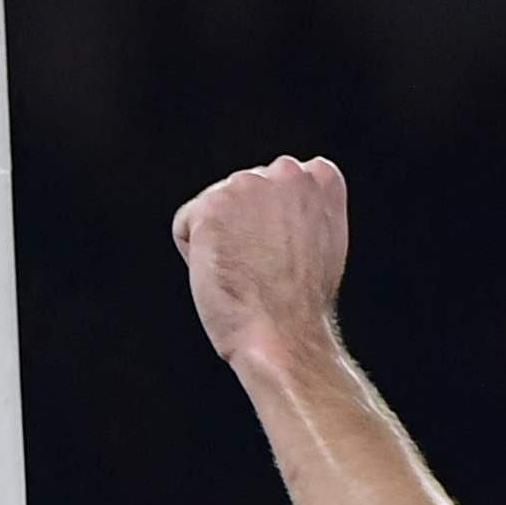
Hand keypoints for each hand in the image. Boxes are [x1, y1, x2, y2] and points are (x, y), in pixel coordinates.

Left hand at [173, 155, 349, 372]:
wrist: (287, 333)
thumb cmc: (301, 306)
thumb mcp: (320, 243)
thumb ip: (301, 212)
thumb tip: (274, 209)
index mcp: (320, 177)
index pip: (275, 188)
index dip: (273, 230)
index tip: (285, 258)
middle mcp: (288, 170)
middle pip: (242, 195)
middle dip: (244, 230)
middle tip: (264, 271)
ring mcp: (249, 185)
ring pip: (214, 209)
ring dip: (219, 241)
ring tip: (246, 274)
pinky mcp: (213, 205)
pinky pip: (184, 226)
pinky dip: (194, 255)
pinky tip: (222, 273)